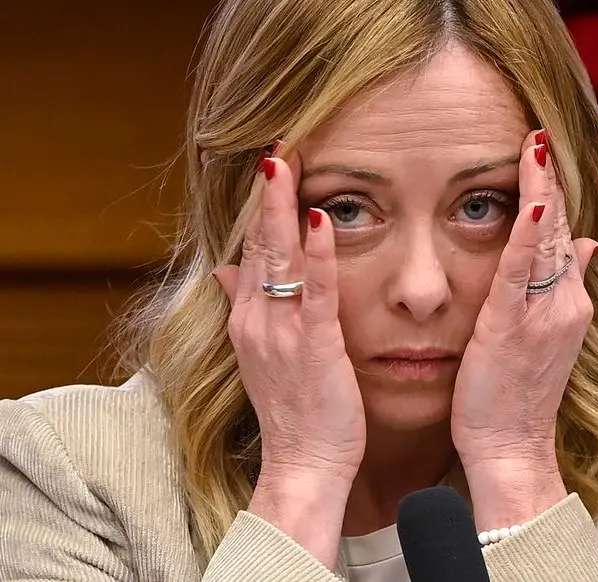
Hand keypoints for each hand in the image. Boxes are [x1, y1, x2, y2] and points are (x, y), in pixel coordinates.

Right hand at [213, 150, 365, 482]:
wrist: (302, 463)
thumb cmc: (294, 409)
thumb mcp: (262, 355)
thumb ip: (243, 308)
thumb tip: (223, 270)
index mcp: (248, 318)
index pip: (253, 250)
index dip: (263, 207)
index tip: (273, 166)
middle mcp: (255, 319)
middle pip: (260, 243)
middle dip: (269, 193)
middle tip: (279, 144)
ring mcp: (279, 331)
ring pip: (279, 258)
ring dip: (283, 208)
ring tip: (287, 161)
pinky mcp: (312, 346)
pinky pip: (313, 293)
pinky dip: (316, 255)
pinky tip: (321, 220)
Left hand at [451, 130, 597, 470]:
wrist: (511, 446)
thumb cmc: (518, 392)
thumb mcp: (548, 334)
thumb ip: (565, 287)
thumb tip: (587, 243)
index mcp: (567, 302)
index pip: (563, 236)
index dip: (553, 195)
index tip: (540, 155)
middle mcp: (563, 303)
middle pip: (560, 231)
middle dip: (548, 183)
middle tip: (536, 134)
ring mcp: (541, 316)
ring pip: (546, 245)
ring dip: (541, 195)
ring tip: (534, 149)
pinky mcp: (510, 329)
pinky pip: (519, 277)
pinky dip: (526, 242)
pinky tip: (530, 208)